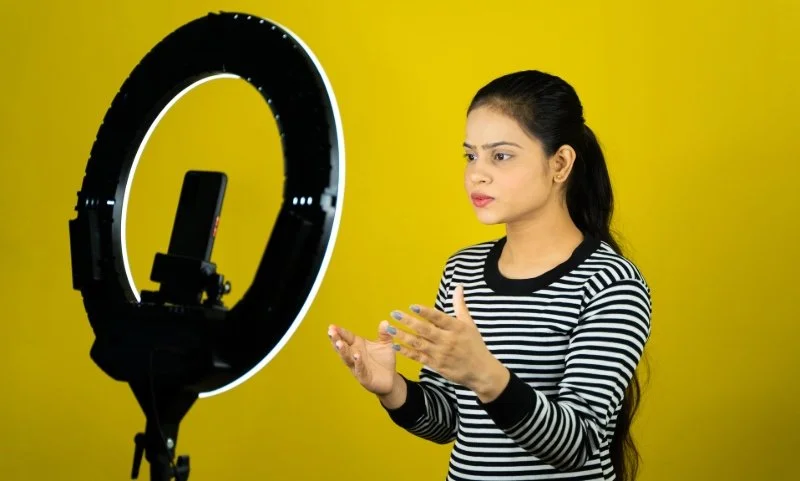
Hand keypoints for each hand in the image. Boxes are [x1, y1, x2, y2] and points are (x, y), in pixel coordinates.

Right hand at [328, 321, 396, 395]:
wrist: (390, 378)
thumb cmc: (384, 359)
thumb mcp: (386, 344)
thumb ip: (384, 334)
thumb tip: (385, 322)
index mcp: (358, 345)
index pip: (347, 336)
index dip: (340, 331)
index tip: (332, 326)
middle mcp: (354, 355)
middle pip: (343, 346)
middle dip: (336, 339)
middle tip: (331, 332)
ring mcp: (357, 366)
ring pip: (347, 358)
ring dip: (343, 351)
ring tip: (339, 343)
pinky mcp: (364, 377)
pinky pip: (359, 370)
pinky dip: (357, 363)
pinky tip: (356, 356)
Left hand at [387, 284, 509, 399]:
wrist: (481, 372)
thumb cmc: (475, 345)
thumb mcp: (470, 324)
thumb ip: (460, 305)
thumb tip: (458, 287)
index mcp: (456, 328)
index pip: (439, 318)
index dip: (426, 312)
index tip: (412, 306)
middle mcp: (448, 340)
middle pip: (425, 330)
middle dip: (408, 321)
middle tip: (394, 314)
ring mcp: (441, 353)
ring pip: (419, 343)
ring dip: (403, 336)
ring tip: (389, 329)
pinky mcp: (436, 365)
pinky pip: (418, 357)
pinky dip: (406, 351)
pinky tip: (395, 345)